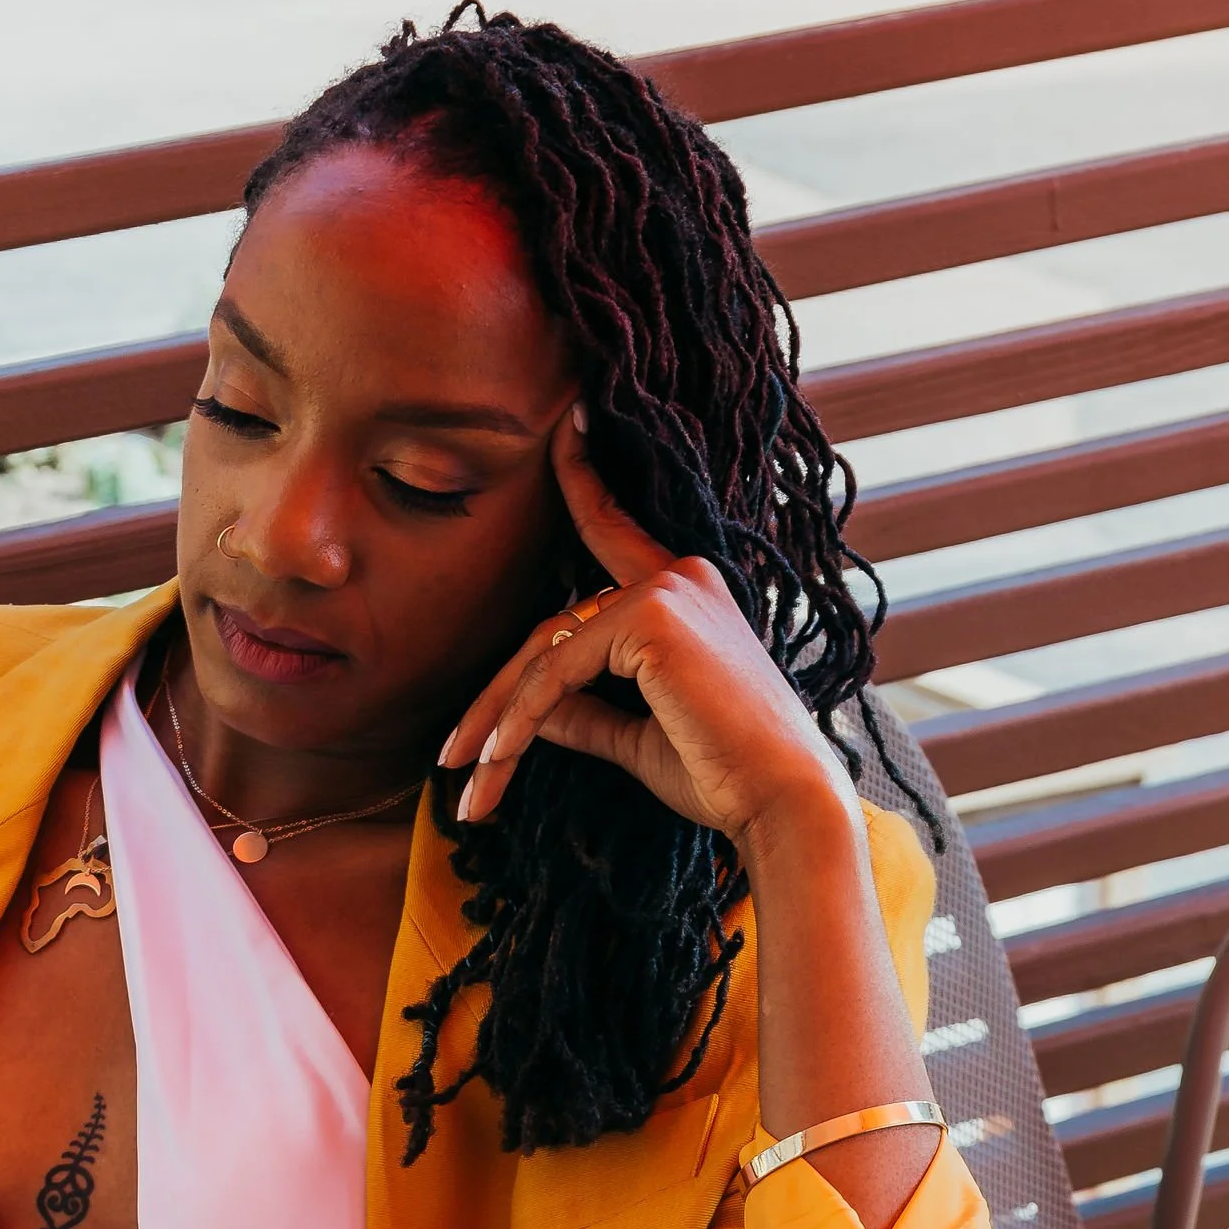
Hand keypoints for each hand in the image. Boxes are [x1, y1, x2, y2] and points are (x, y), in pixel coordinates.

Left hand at [438, 408, 853, 849]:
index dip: (583, 478)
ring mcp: (664, 589)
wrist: (779, 800)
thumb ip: (585, 712)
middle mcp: (676, 577)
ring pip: (543, 655)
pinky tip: (494, 766)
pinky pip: (556, 672)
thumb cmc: (724, 774)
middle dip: (495, 700)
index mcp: (685, 594)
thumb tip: (532, 711)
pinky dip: (519, 723)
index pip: (612, 532)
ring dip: (496, 726)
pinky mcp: (651, 616)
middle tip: (449, 760)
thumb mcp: (638, 736)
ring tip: (467, 791)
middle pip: (550, 628)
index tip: (566, 427)